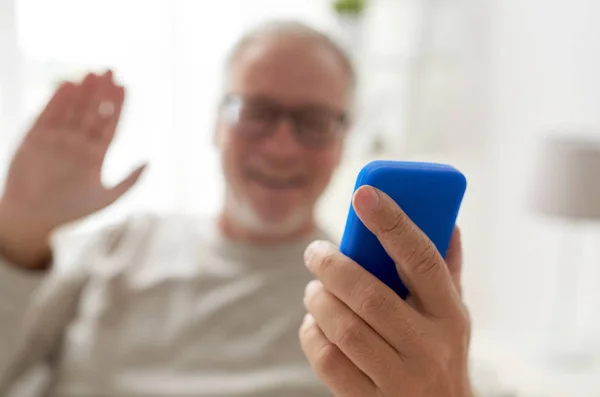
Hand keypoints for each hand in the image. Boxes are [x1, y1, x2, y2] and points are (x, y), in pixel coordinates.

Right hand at [0, 71, 144, 266]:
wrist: (32, 220)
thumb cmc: (72, 213)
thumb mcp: (108, 198)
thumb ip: (130, 181)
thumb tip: (150, 162)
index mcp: (95, 155)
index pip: (110, 124)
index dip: (117, 105)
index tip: (125, 86)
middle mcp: (77, 144)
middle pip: (92, 111)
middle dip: (102, 91)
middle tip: (111, 70)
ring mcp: (56, 139)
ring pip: (72, 109)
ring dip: (82, 91)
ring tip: (93, 73)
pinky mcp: (34, 138)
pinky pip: (48, 114)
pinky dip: (57, 100)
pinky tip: (68, 84)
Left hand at [300, 185, 472, 396]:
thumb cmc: (441, 351)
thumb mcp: (453, 313)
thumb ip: (446, 269)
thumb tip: (448, 220)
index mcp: (450, 314)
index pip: (422, 259)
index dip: (392, 222)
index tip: (363, 193)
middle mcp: (429, 347)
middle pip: (369, 296)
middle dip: (332, 267)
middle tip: (315, 252)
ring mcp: (401, 380)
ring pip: (344, 329)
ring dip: (319, 301)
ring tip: (315, 289)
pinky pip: (329, 362)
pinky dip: (312, 335)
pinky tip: (315, 324)